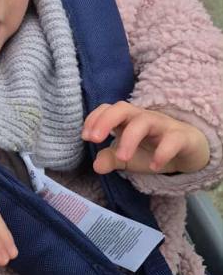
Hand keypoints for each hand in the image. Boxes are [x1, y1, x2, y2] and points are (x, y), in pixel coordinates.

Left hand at [82, 103, 209, 175]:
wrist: (189, 151)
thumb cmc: (153, 149)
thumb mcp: (128, 158)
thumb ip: (111, 159)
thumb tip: (96, 166)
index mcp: (127, 120)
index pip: (108, 109)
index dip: (94, 119)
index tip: (86, 137)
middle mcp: (143, 118)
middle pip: (122, 108)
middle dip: (106, 120)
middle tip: (94, 139)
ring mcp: (163, 125)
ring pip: (144, 121)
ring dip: (130, 138)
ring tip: (122, 158)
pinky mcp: (181, 137)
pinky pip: (172, 140)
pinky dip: (162, 152)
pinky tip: (154, 166)